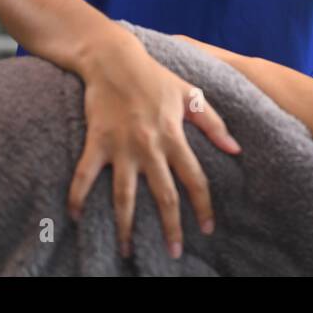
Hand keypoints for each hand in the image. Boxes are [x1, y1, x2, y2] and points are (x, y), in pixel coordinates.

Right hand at [68, 23, 242, 260]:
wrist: (114, 60)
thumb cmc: (155, 77)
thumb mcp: (191, 94)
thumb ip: (214, 123)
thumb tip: (235, 149)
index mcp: (174, 136)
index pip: (194, 178)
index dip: (203, 206)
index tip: (207, 228)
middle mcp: (149, 146)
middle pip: (163, 195)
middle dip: (170, 227)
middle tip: (174, 252)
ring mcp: (120, 147)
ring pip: (124, 196)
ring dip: (125, 226)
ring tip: (126, 251)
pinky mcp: (95, 143)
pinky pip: (84, 177)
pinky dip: (78, 198)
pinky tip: (76, 218)